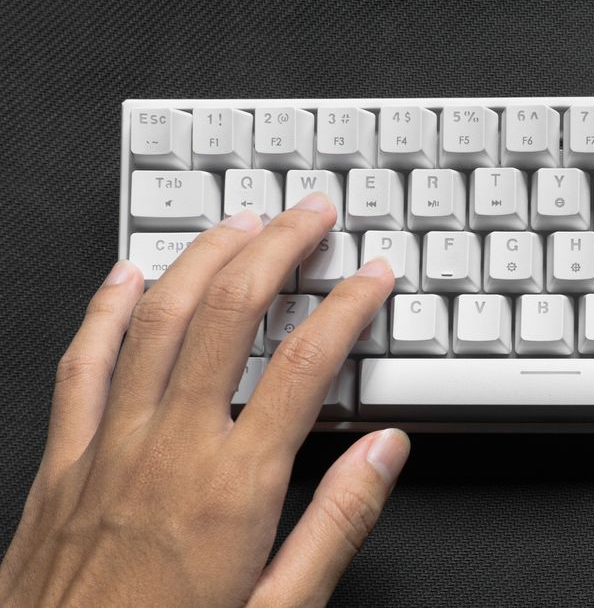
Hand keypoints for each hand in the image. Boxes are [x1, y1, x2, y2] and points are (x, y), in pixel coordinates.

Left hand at [0, 194, 408, 606]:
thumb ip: (337, 524)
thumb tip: (385, 452)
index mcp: (233, 488)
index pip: (304, 365)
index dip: (347, 307)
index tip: (372, 277)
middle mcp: (169, 450)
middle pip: (229, 313)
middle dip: (277, 248)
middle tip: (311, 215)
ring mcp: (108, 447)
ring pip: (158, 318)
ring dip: (205, 257)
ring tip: (242, 221)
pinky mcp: (62, 462)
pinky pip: (83, 362)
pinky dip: (107, 308)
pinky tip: (128, 276)